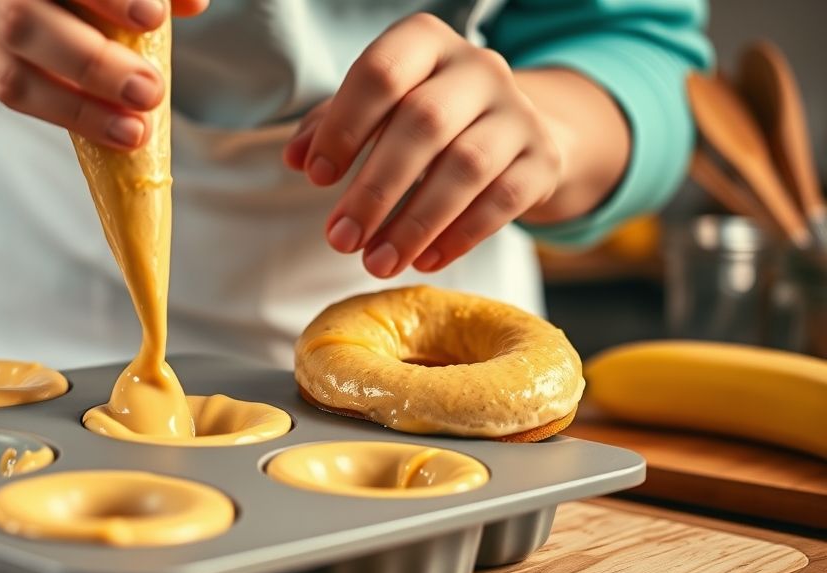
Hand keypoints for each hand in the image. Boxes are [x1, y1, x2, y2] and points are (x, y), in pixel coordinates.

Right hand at [0, 0, 207, 147]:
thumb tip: (194, 3)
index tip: (154, 16)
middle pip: (23, 19)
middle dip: (91, 62)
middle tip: (150, 91)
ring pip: (8, 74)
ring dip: (76, 109)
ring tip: (134, 130)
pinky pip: (2, 94)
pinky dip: (59, 113)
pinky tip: (104, 128)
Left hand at [284, 13, 562, 276]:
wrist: (509, 129)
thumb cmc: (423, 116)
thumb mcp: (376, 109)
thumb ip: (331, 127)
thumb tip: (295, 157)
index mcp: (425, 43)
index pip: (382, 72)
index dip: (345, 126)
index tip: (315, 177)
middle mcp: (478, 68)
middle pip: (423, 124)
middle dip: (376, 190)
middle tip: (341, 239)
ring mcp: (518, 112)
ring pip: (466, 167)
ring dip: (414, 223)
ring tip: (376, 263)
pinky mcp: (542, 159)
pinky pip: (503, 201)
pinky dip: (459, 236)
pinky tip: (423, 261)